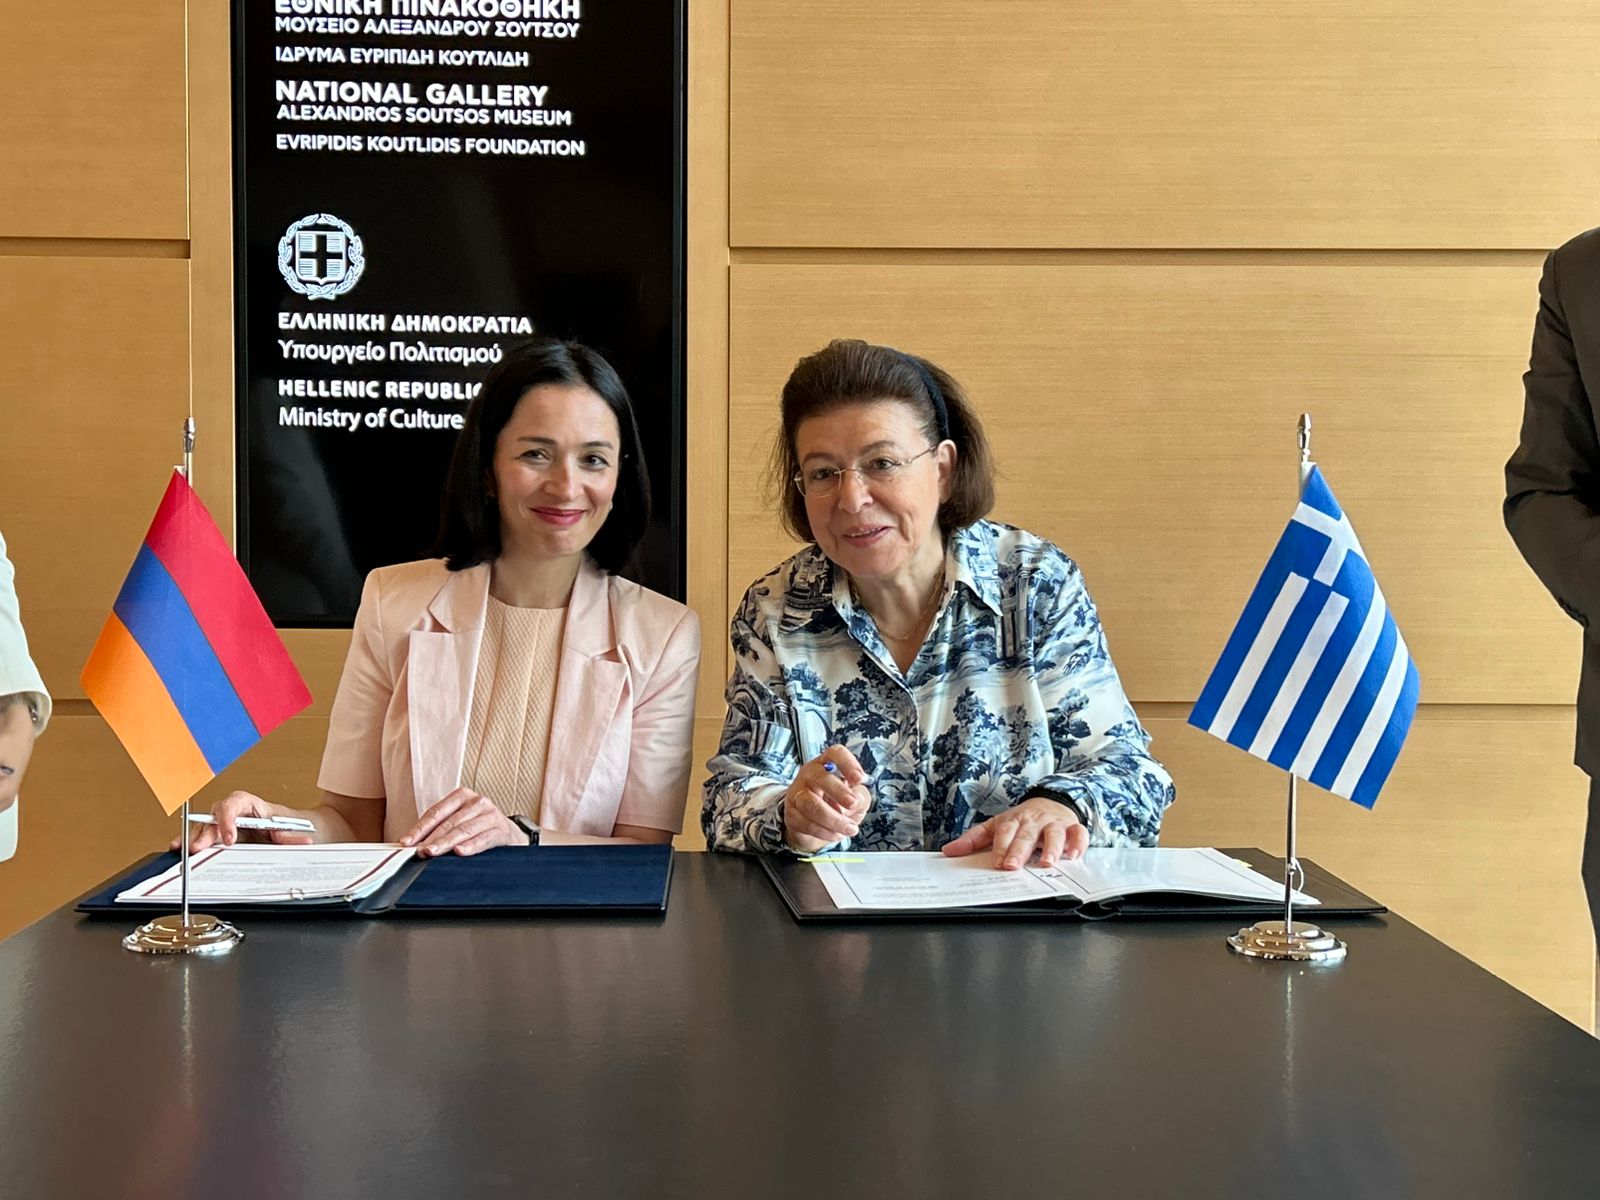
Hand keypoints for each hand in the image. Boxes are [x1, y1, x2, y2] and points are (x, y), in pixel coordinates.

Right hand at [173, 791, 314, 850]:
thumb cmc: (284, 823)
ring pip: (205, 828)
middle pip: (214, 818)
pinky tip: (179, 850)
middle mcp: (232, 812)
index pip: (233, 805)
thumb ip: (292, 837)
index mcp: (248, 803)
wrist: (287, 828)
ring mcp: (223, 824)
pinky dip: (191, 843)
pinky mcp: (218, 837)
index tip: (229, 838)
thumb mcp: (289, 829)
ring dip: (194, 840)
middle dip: (207, 834)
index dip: (228, 820)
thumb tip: (304, 841)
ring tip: (183, 851)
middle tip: (200, 849)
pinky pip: (203, 838)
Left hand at [401, 786, 528, 856]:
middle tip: (419, 851)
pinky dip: (471, 846)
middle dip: (432, 838)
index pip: (436, 812)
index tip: (406, 842)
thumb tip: (409, 844)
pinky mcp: (501, 829)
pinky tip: (459, 852)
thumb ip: (437, 829)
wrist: (510, 835)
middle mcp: (477, 801)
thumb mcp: (458, 822)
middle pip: (449, 822)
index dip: (420, 828)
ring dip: (446, 843)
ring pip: (464, 830)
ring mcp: (491, 814)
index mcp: (462, 796)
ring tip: (432, 852)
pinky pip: (483, 838)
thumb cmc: (477, 828)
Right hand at [782, 746, 871, 853]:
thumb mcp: (857, 799)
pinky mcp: (792, 813)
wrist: (817, 827)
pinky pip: (806, 823)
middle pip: (819, 777)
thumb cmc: (839, 805)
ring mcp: (798, 793)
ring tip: (849, 828)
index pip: (834, 754)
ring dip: (833, 819)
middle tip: (852, 804)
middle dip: (838, 791)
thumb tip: (855, 801)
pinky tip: (835, 834)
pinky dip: (825, 832)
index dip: (847, 763)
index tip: (859, 778)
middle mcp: (810, 775)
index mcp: (828, 765)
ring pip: (811, 804)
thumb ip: (860, 797)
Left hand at [941, 797, 1088, 869]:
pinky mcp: (1072, 827)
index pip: (1005, 833)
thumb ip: (974, 839)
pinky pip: (1078, 833)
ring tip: (1047, 863)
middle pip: (1026, 835)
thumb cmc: (1022, 819)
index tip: (997, 863)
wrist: (1051, 801)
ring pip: (1054, 833)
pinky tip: (1073, 855)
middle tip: (1012, 866)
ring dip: (1051, 847)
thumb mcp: (997, 825)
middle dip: (1019, 850)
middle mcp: (1033, 821)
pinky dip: (1078, 843)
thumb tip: (949, 851)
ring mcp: (1054, 823)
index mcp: (1013, 821)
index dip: (1001, 847)